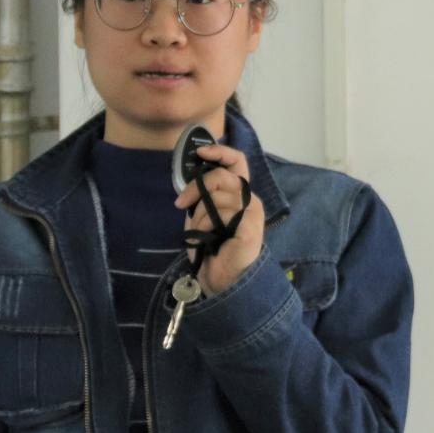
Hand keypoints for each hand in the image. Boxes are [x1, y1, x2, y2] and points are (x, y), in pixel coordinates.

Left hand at [173, 143, 262, 296]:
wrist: (223, 281)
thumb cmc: (213, 250)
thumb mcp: (202, 217)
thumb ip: (202, 198)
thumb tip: (191, 181)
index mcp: (239, 195)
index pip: (237, 162)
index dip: (220, 151)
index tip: (200, 152)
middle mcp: (250, 199)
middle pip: (222, 175)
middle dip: (196, 187)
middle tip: (181, 203)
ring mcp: (252, 212)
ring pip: (217, 196)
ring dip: (200, 215)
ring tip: (200, 233)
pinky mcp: (250, 225)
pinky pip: (222, 212)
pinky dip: (207, 225)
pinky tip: (208, 238)